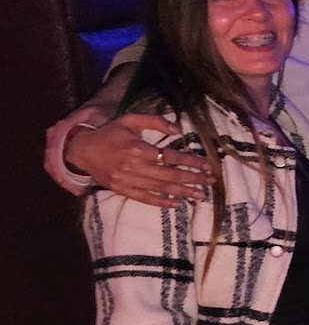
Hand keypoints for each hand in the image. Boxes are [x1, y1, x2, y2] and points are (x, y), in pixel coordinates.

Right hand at [55, 116, 212, 205]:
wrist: (81, 150)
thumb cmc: (109, 133)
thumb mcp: (130, 120)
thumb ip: (154, 121)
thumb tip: (178, 129)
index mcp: (138, 149)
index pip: (172, 157)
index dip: (192, 162)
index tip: (207, 165)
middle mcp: (135, 166)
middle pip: (171, 175)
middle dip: (194, 179)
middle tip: (211, 182)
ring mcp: (128, 180)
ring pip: (161, 188)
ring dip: (183, 193)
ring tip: (201, 195)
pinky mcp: (122, 190)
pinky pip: (145, 198)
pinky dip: (162, 202)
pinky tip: (176, 204)